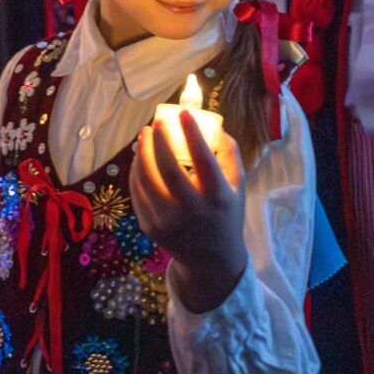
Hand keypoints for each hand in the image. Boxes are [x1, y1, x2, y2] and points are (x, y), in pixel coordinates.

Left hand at [130, 111, 247, 312]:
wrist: (211, 260)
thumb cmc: (226, 214)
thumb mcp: (238, 186)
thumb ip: (230, 154)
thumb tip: (216, 125)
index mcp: (217, 197)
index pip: (203, 160)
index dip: (192, 134)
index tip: (183, 112)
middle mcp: (192, 210)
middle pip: (168, 169)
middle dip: (159, 140)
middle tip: (156, 122)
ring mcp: (168, 221)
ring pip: (147, 180)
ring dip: (142, 152)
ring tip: (145, 135)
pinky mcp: (150, 227)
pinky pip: (138, 193)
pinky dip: (136, 171)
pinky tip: (139, 157)